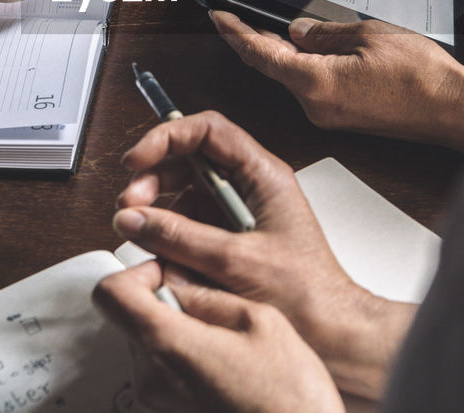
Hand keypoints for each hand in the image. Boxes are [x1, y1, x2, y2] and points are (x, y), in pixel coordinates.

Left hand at [93, 261, 342, 412]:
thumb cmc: (290, 398)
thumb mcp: (261, 323)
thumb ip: (209, 295)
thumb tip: (179, 280)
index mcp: (169, 346)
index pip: (111, 294)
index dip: (139, 272)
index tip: (171, 273)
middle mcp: (151, 378)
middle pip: (129, 315)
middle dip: (163, 299)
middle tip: (210, 304)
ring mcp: (157, 401)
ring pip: (146, 340)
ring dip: (175, 327)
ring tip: (225, 339)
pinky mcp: (168, 412)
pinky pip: (161, 367)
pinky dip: (183, 353)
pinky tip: (224, 362)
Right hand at [110, 110, 416, 398]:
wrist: (333, 333)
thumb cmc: (306, 295)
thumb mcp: (234, 261)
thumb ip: (180, 237)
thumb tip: (134, 219)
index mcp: (263, 176)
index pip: (208, 131)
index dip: (166, 138)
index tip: (136, 161)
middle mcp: (251, 188)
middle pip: (190, 160)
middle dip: (154, 178)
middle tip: (129, 206)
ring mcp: (240, 214)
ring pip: (186, 194)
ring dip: (157, 209)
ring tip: (136, 231)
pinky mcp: (231, 240)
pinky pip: (191, 225)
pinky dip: (169, 236)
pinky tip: (157, 254)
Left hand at [210, 11, 463, 154]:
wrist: (452, 109)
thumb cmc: (420, 76)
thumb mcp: (368, 35)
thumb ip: (325, 33)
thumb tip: (297, 33)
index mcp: (316, 83)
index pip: (261, 55)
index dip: (236, 34)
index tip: (218, 18)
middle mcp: (316, 106)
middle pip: (274, 68)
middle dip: (256, 42)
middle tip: (239, 18)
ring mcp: (329, 116)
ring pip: (294, 78)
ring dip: (284, 54)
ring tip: (277, 28)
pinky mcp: (343, 119)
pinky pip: (313, 88)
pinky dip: (305, 67)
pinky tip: (310, 50)